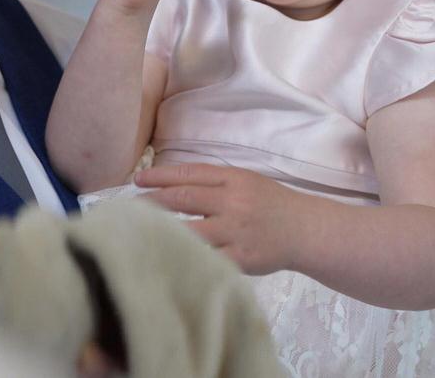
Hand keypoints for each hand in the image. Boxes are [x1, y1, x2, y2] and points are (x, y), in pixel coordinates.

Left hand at [135, 163, 301, 274]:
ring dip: (163, 232)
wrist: (305, 230)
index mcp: (234, 179)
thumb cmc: (270, 204)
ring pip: (191, 232)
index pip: (189, 174)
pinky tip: (167, 258)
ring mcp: (237, 231)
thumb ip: (213, 183)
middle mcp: (233, 202)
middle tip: (128, 207)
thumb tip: (170, 186)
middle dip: (152, 202)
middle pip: (184, 199)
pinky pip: (208, 260)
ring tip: (139, 233)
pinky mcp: (242, 259)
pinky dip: (187, 258)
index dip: (160, 176)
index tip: (137, 180)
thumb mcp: (245, 182)